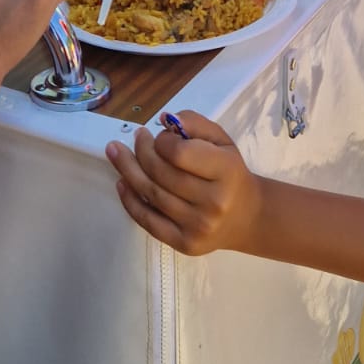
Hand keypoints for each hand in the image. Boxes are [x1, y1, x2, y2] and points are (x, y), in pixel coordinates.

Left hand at [105, 111, 257, 256]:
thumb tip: (164, 119)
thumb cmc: (230, 173)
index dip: (162, 141)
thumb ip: (195, 124)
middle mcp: (214, 201)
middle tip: (136, 138)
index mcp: (226, 171)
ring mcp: (198, 225)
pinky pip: (148, 221)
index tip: (161, 136)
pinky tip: (122, 182)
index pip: (179, 153)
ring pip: (151, 195)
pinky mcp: (184, 243)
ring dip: (128, 170)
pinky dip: (130, 200)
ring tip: (116, 152)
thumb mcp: (221, 141)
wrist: (247, 217)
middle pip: (161, 173)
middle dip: (141, 151)